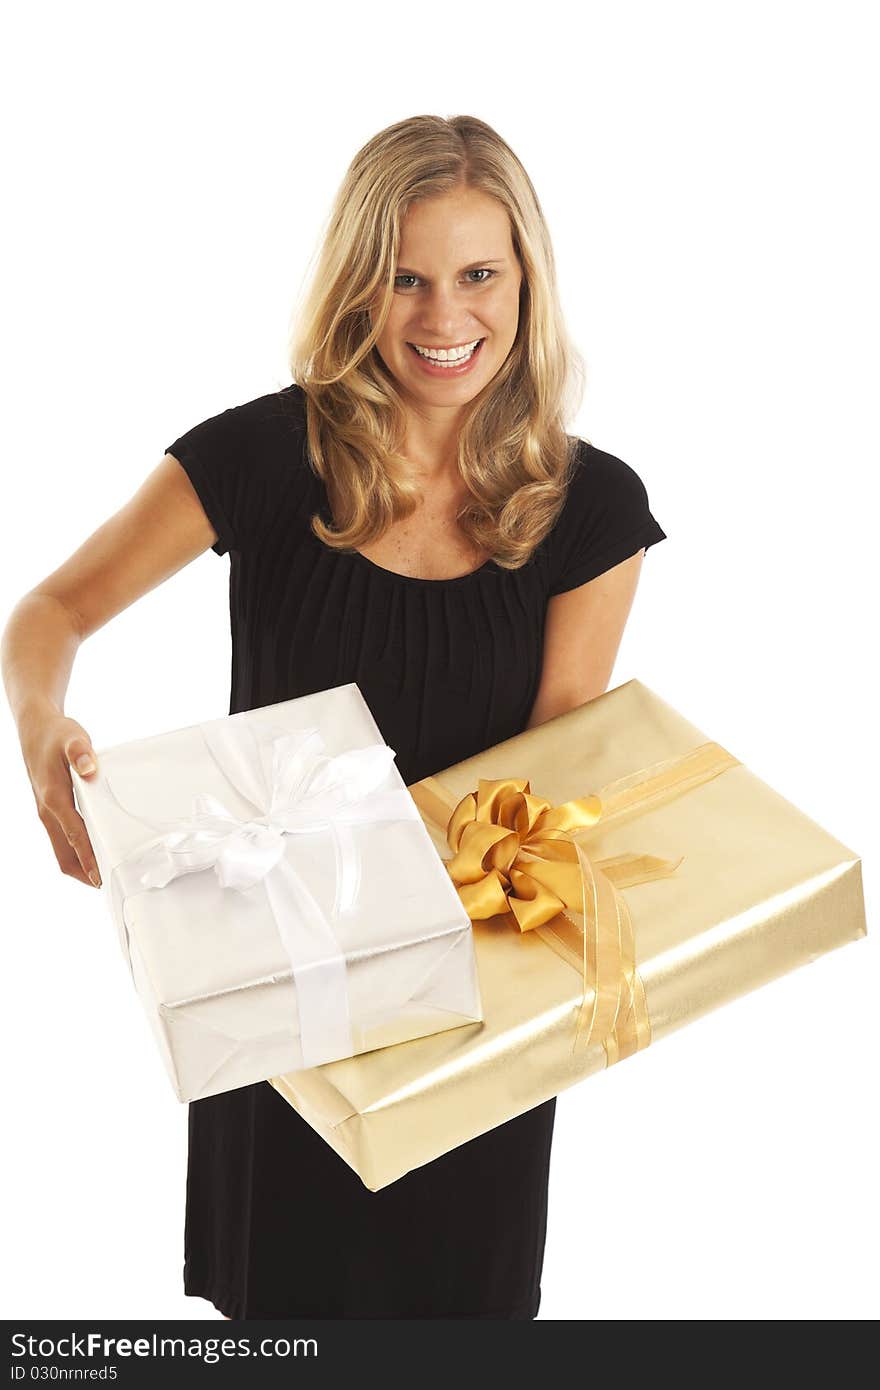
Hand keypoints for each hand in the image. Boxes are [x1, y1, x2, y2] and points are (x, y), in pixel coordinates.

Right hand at [19, 705, 101, 888]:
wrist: (35, 728)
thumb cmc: (56, 734)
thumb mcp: (72, 738)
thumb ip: (81, 752)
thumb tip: (89, 769)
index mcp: (55, 798)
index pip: (74, 836)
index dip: (88, 858)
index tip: (101, 877)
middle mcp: (48, 811)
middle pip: (65, 856)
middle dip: (86, 873)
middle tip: (112, 885)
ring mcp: (47, 813)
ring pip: (62, 851)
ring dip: (81, 866)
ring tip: (106, 876)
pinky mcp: (51, 810)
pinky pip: (62, 840)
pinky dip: (77, 852)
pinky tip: (96, 851)